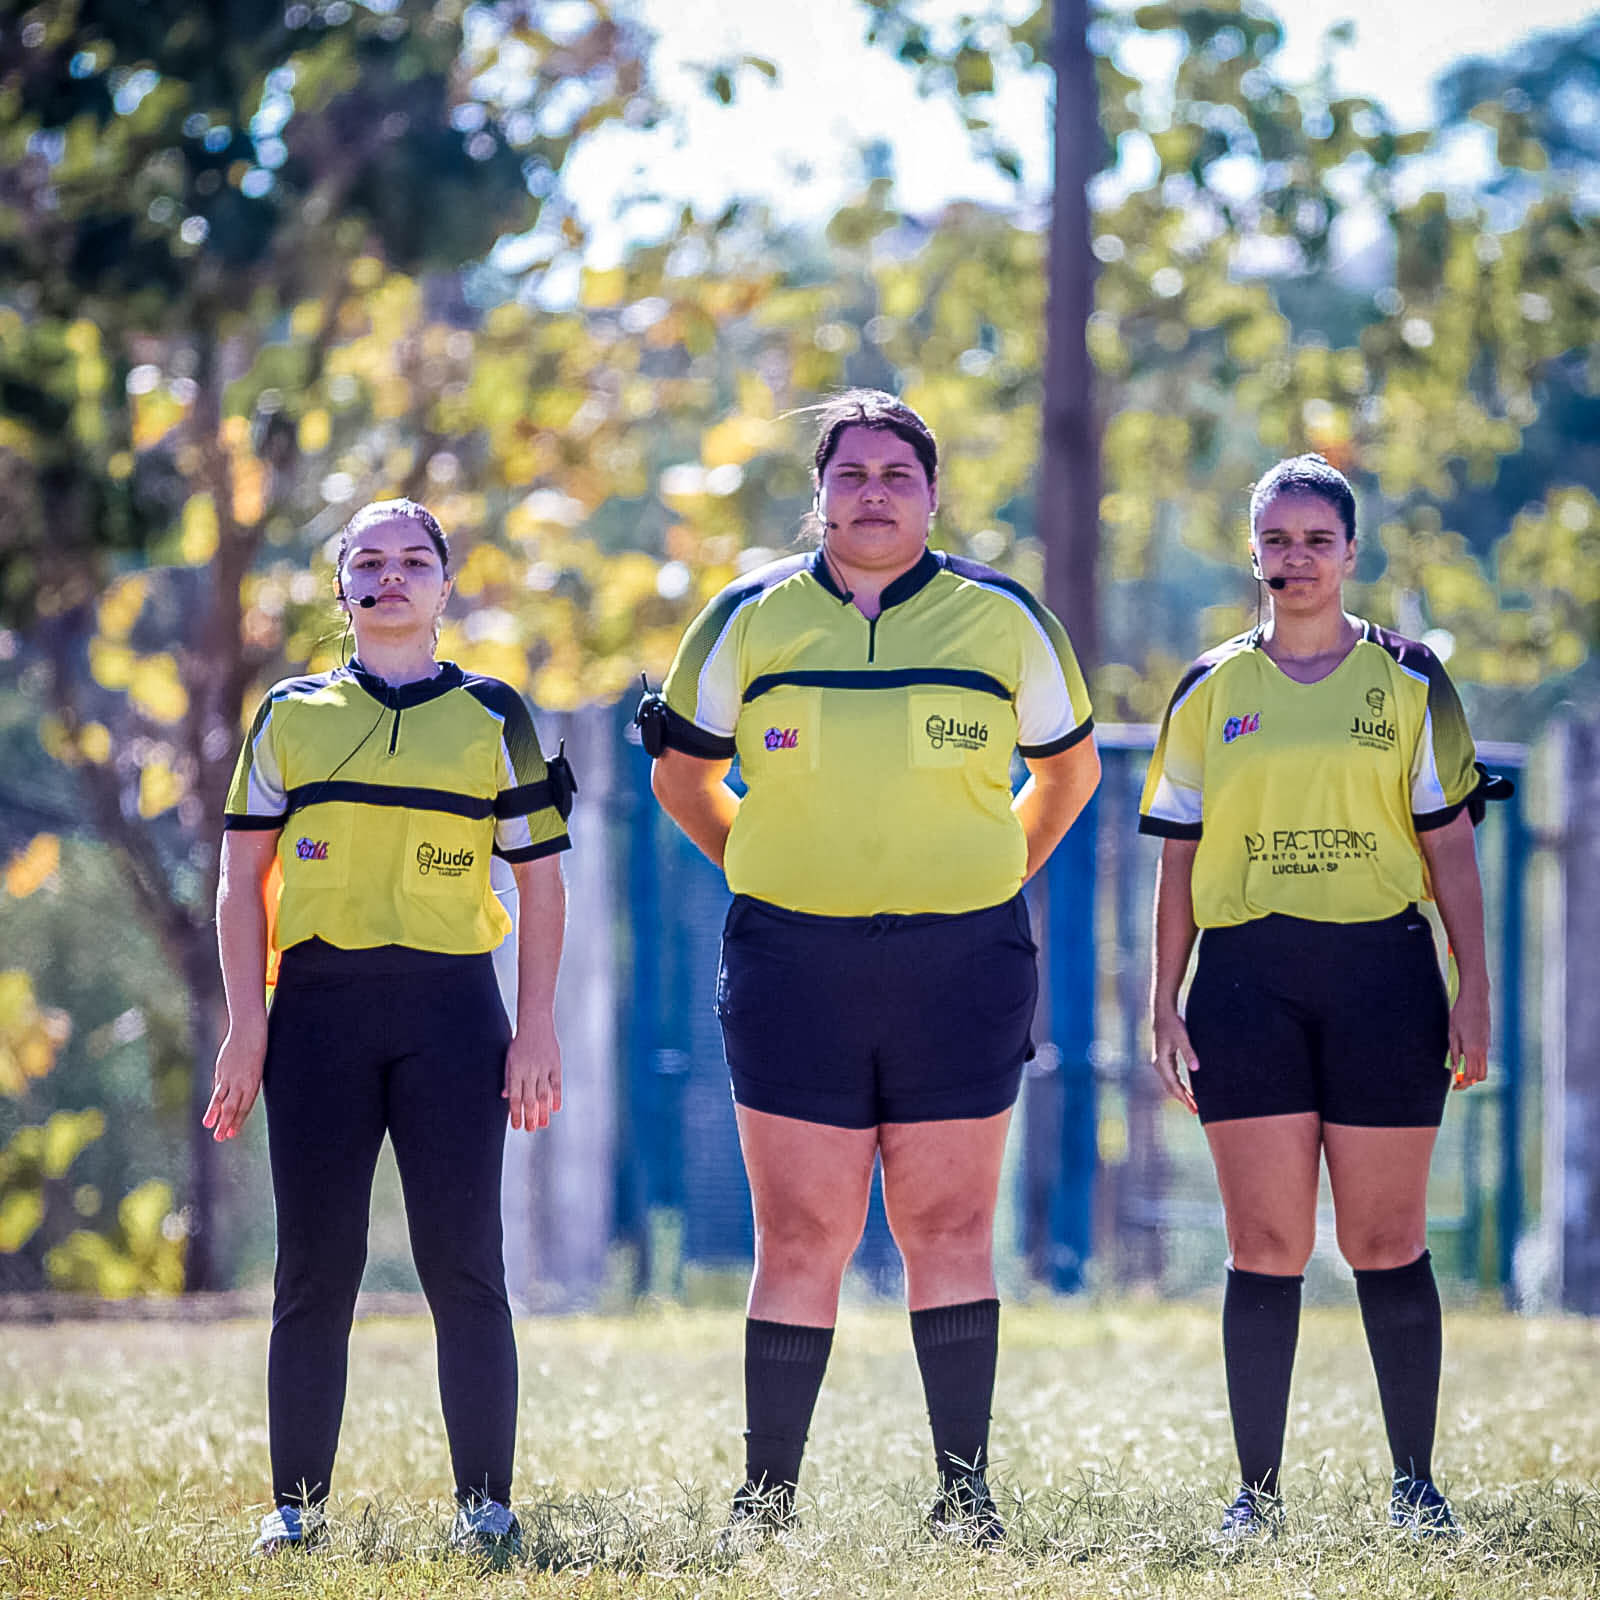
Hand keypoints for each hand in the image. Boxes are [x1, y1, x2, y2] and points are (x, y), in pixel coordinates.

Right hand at [203, 1024, 265, 1141]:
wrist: (249, 1030)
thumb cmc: (255, 1048)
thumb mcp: (254, 1067)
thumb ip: (245, 1082)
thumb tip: (230, 1094)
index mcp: (254, 1082)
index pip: (245, 1106)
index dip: (238, 1120)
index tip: (232, 1134)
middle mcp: (242, 1082)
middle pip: (233, 1107)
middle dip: (227, 1124)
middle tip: (220, 1138)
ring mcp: (231, 1076)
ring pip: (222, 1100)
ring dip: (216, 1115)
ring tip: (209, 1128)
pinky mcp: (221, 1070)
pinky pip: (217, 1087)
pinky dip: (213, 1100)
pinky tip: (209, 1111)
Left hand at [504, 1013, 561, 1130]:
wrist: (535, 1022)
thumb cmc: (520, 1042)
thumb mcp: (510, 1058)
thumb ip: (508, 1078)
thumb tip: (506, 1097)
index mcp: (516, 1070)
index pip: (515, 1097)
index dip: (515, 1114)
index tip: (516, 1126)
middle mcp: (529, 1070)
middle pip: (529, 1099)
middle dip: (529, 1117)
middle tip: (531, 1130)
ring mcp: (543, 1067)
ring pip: (543, 1094)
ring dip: (543, 1111)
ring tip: (543, 1125)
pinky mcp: (555, 1063)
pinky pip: (556, 1083)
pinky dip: (556, 1096)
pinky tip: (555, 1109)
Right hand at [1151, 1006, 1198, 1114]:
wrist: (1163, 1012)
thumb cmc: (1173, 1024)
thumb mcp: (1183, 1038)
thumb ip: (1189, 1053)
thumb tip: (1196, 1069)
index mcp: (1162, 1062)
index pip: (1174, 1085)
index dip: (1185, 1098)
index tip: (1194, 1109)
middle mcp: (1159, 1064)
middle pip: (1171, 1087)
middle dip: (1183, 1099)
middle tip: (1196, 1111)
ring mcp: (1160, 1062)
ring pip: (1170, 1083)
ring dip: (1181, 1093)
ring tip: (1193, 1104)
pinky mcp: (1163, 1058)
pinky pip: (1171, 1077)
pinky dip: (1179, 1086)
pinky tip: (1187, 1089)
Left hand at [1448, 977, 1490, 1089]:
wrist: (1475, 998)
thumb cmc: (1460, 1014)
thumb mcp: (1452, 1033)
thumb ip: (1455, 1053)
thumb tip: (1454, 1071)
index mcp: (1473, 1049)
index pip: (1472, 1076)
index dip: (1463, 1084)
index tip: (1454, 1087)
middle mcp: (1483, 1050)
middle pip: (1481, 1075)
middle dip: (1470, 1082)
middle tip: (1457, 1082)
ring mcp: (1487, 1045)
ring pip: (1484, 1067)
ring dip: (1473, 1073)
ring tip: (1459, 1071)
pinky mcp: (1487, 1040)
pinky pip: (1483, 1057)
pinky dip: (1475, 1063)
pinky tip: (1464, 1058)